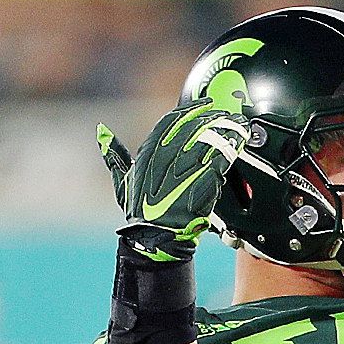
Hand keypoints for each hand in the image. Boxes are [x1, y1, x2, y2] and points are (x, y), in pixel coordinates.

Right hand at [99, 100, 252, 260]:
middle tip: (224, 112)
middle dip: (211, 116)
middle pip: (193, 125)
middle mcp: (165, 155)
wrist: (156, 239)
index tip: (203, 105)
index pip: (171, 121)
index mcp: (148, 152)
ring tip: (237, 123)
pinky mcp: (203, 179)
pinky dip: (233, 144)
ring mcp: (185, 166)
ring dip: (225, 126)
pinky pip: (222, 155)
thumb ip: (114, 155)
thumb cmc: (140, 215)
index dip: (189, 110)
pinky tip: (241, 138)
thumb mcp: (122, 182)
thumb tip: (102, 131)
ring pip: (209, 136)